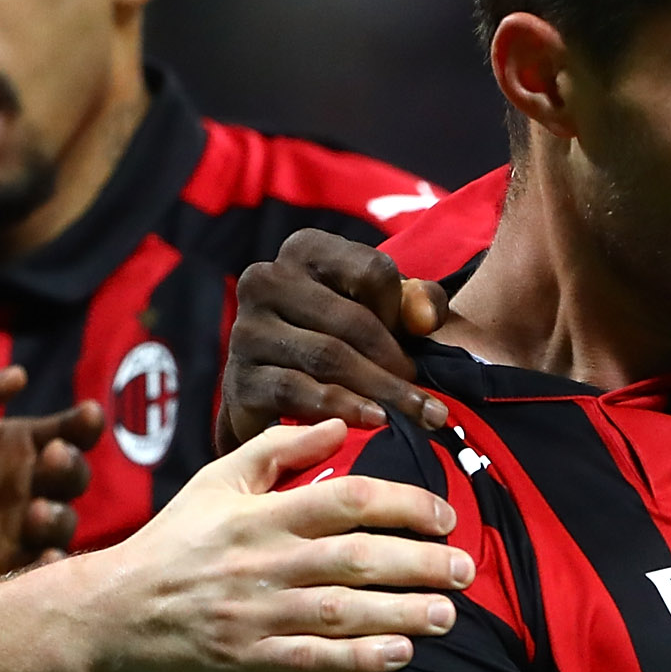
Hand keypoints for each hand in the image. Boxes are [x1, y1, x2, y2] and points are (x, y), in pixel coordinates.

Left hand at [0, 367, 103, 602]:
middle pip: (70, 477)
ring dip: (59, 516)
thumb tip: (18, 376)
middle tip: (51, 457)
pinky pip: (38, 574)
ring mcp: (12, 534)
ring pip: (62, 524)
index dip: (82, 424)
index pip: (62, 432)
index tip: (86, 415)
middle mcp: (19, 490)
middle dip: (70, 467)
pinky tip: (44, 556)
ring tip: (35, 512)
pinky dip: (49, 568)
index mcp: (8, 449)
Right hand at [92, 418, 469, 671]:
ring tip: (448, 615)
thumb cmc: (172, 542)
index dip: (403, 503)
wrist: (112, 612)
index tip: (443, 515)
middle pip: (357, 557)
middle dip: (420, 563)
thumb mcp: (215, 482)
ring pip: (344, 611)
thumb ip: (277, 450)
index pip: (346, 499)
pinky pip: (313, 660)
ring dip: (403, 613)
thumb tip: (340, 424)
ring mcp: (257, 615)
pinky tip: (399, 655)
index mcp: (261, 515)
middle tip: (465, 569)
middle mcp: (264, 562)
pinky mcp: (249, 661)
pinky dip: (359, 659)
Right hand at [219, 226, 450, 448]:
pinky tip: (373, 422)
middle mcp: (266, 279)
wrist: (275, 398)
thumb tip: (426, 319)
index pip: (373, 272)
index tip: (413, 344)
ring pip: (327, 357)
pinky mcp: (239, 377)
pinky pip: (297, 391)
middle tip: (431, 403)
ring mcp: (247, 328)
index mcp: (305, 250)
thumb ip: (416, 304)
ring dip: (380, 391)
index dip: (400, 312)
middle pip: (352, 321)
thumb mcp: (384, 312)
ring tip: (415, 417)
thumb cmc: (340, 342)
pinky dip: (341, 409)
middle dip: (398, 366)